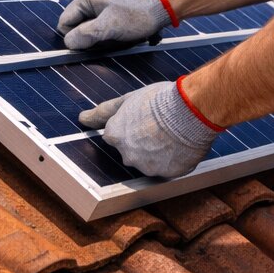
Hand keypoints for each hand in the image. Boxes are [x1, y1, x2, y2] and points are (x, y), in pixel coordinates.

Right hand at [57, 0, 176, 49]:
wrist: (167, 3)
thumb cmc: (139, 14)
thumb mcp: (108, 28)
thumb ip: (84, 36)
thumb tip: (69, 43)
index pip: (65, 22)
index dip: (76, 38)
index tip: (94, 43)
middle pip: (82, 24)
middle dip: (95, 36)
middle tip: (114, 39)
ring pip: (97, 24)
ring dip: (109, 35)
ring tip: (126, 35)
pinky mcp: (120, 1)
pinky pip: (110, 20)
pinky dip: (118, 29)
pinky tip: (132, 31)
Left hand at [79, 80, 219, 177]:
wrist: (191, 110)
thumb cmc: (161, 100)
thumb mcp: (129, 98)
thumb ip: (103, 111)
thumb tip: (82, 118)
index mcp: (115, 135)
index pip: (117, 136)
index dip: (132, 126)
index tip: (144, 119)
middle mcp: (127, 155)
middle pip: (132, 151)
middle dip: (143, 141)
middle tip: (160, 125)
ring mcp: (147, 167)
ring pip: (150, 162)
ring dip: (158, 151)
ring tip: (173, 133)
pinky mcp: (167, 174)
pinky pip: (169, 168)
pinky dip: (174, 159)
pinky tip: (182, 144)